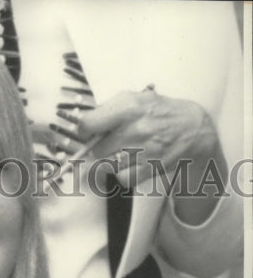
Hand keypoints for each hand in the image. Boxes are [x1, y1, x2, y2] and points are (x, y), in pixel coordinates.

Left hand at [60, 88, 220, 193]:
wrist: (193, 128)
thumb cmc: (159, 112)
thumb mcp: (137, 99)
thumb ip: (109, 110)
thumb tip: (83, 126)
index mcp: (128, 106)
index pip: (87, 124)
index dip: (83, 131)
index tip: (88, 133)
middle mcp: (134, 128)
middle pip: (97, 150)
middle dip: (101, 149)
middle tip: (113, 144)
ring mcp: (142, 150)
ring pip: (107, 167)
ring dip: (111, 163)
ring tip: (124, 153)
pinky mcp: (149, 168)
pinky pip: (122, 179)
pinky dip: (123, 175)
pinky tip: (132, 165)